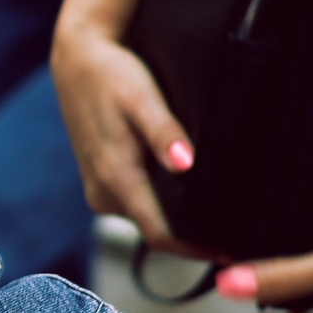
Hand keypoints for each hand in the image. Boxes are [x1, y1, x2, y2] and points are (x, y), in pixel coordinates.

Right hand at [49, 20, 208, 256]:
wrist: (76, 60)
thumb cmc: (110, 75)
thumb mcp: (141, 97)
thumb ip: (163, 132)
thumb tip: (186, 165)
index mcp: (115, 178)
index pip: (159, 235)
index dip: (195, 250)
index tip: (229, 253)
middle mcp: (103, 194)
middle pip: (156, 231)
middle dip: (193, 235)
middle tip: (236, 228)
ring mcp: (100, 191)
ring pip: (147, 219)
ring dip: (178, 220)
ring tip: (218, 209)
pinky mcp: (101, 184)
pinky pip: (137, 206)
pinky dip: (162, 204)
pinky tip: (186, 190)